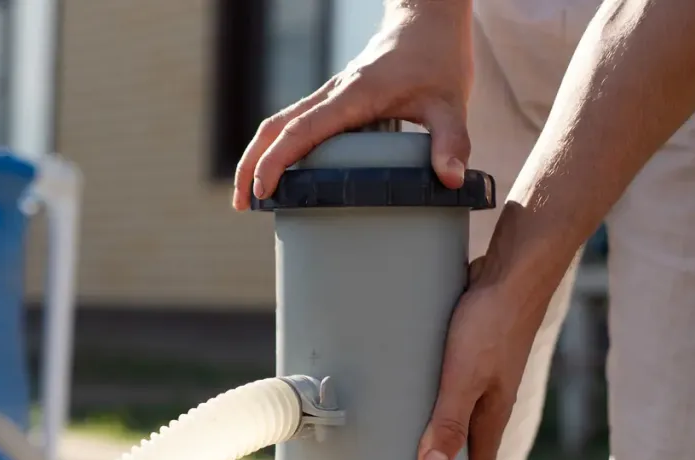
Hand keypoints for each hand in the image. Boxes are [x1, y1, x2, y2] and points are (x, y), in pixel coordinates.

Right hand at [232, 0, 473, 210]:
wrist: (426, 19)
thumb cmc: (438, 57)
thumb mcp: (452, 102)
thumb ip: (451, 141)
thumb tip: (450, 180)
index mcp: (353, 95)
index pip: (302, 130)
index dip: (277, 161)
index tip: (263, 192)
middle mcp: (332, 94)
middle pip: (274, 127)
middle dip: (251, 164)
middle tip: (241, 205)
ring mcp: (329, 96)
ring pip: (278, 123)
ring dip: (257, 156)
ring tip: (250, 197)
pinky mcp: (333, 100)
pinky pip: (295, 123)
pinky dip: (278, 148)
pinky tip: (282, 175)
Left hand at [415, 257, 550, 459]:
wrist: (511, 274)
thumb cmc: (491, 325)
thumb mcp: (464, 378)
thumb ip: (449, 422)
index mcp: (492, 414)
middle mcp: (490, 397)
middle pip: (463, 439)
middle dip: (439, 457)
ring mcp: (481, 372)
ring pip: (455, 407)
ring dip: (432, 421)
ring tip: (395, 432)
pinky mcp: (469, 348)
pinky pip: (447, 379)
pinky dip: (428, 389)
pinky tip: (405, 385)